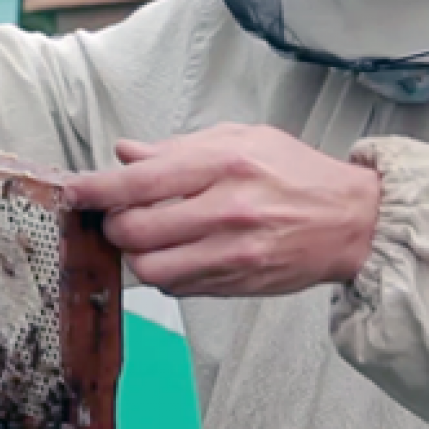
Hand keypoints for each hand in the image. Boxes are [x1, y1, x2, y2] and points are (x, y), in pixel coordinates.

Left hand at [67, 124, 380, 297]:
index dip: (98, 189)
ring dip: (138, 256)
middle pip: (137, 232)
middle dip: (115, 227)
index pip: (142, 181)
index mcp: (225, 163)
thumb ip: (179, 148)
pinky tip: (181, 253)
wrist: (352, 221)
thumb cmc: (295, 173)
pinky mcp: (238, 284)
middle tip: (118, 217)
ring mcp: (233, 253)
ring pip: (152, 269)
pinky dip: (168, 272)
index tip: (75, 192)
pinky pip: (179, 287)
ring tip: (149, 239)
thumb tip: (126, 153)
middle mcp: (227, 210)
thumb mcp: (242, 140)